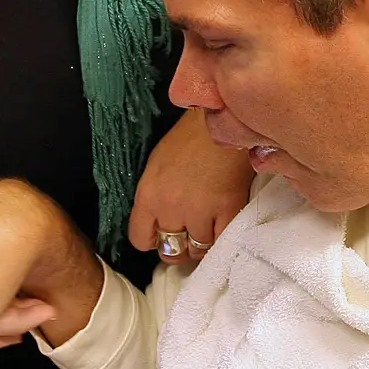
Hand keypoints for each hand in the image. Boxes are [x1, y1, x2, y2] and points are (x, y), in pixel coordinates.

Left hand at [128, 108, 252, 262]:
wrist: (220, 118)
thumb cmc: (189, 136)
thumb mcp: (157, 165)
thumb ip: (155, 197)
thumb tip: (159, 220)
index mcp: (148, 195)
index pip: (140, 239)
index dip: (151, 240)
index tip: (161, 235)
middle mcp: (171, 208)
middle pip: (169, 250)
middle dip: (177, 248)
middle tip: (187, 238)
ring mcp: (201, 211)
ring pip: (198, 250)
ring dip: (202, 243)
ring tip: (207, 229)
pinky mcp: (229, 210)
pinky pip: (222, 242)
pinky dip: (222, 240)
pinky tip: (222, 227)